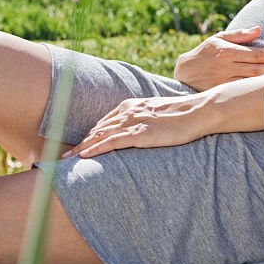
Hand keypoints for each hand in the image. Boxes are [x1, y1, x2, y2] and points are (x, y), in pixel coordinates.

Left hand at [62, 93, 208, 158]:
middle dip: (80, 142)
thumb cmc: (184, 114)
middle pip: (98, 129)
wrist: (199, 111)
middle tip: (64, 155)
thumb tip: (142, 131)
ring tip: (67, 158)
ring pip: (100, 135)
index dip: (90, 135)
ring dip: (82, 147)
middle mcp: (128, 111)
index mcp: (132, 105)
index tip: (79, 145)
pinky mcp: (140, 134)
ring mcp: (134, 122)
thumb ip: (145, 119)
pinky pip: (112, 142)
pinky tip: (84, 156)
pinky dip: (96, 148)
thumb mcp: (159, 114)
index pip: (104, 122)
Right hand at [174, 25, 263, 90]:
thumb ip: (239, 35)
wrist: (182, 74)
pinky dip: (257, 95)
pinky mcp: (220, 94)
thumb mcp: (217, 39)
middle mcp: (226, 67)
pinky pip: (242, 95)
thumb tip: (259, 29)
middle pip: (258, 70)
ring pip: (252, 84)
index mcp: (227, 52)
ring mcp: (223, 82)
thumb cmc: (204, 54)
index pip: (257, 54)